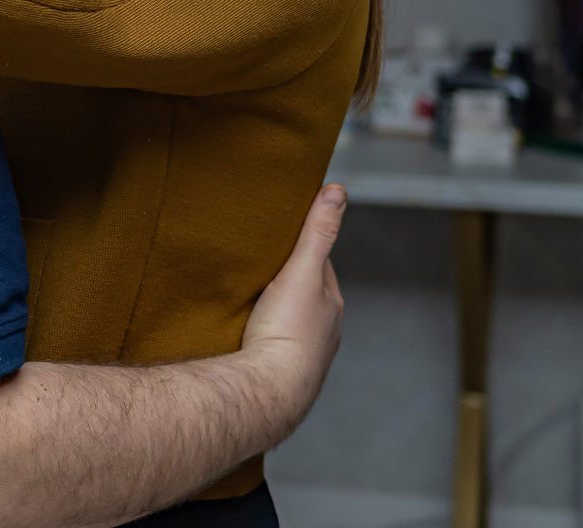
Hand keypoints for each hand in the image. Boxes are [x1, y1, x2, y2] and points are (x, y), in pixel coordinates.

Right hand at [239, 182, 345, 428]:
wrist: (268, 391)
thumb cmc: (286, 331)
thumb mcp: (301, 271)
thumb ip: (316, 233)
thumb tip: (337, 190)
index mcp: (331, 303)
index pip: (320, 264)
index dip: (302, 246)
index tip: (282, 233)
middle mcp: (324, 331)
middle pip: (305, 294)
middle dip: (286, 279)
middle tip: (258, 263)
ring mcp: (304, 355)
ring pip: (289, 321)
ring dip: (273, 309)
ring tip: (247, 296)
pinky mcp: (281, 373)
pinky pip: (273, 345)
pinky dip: (263, 335)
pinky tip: (245, 333)